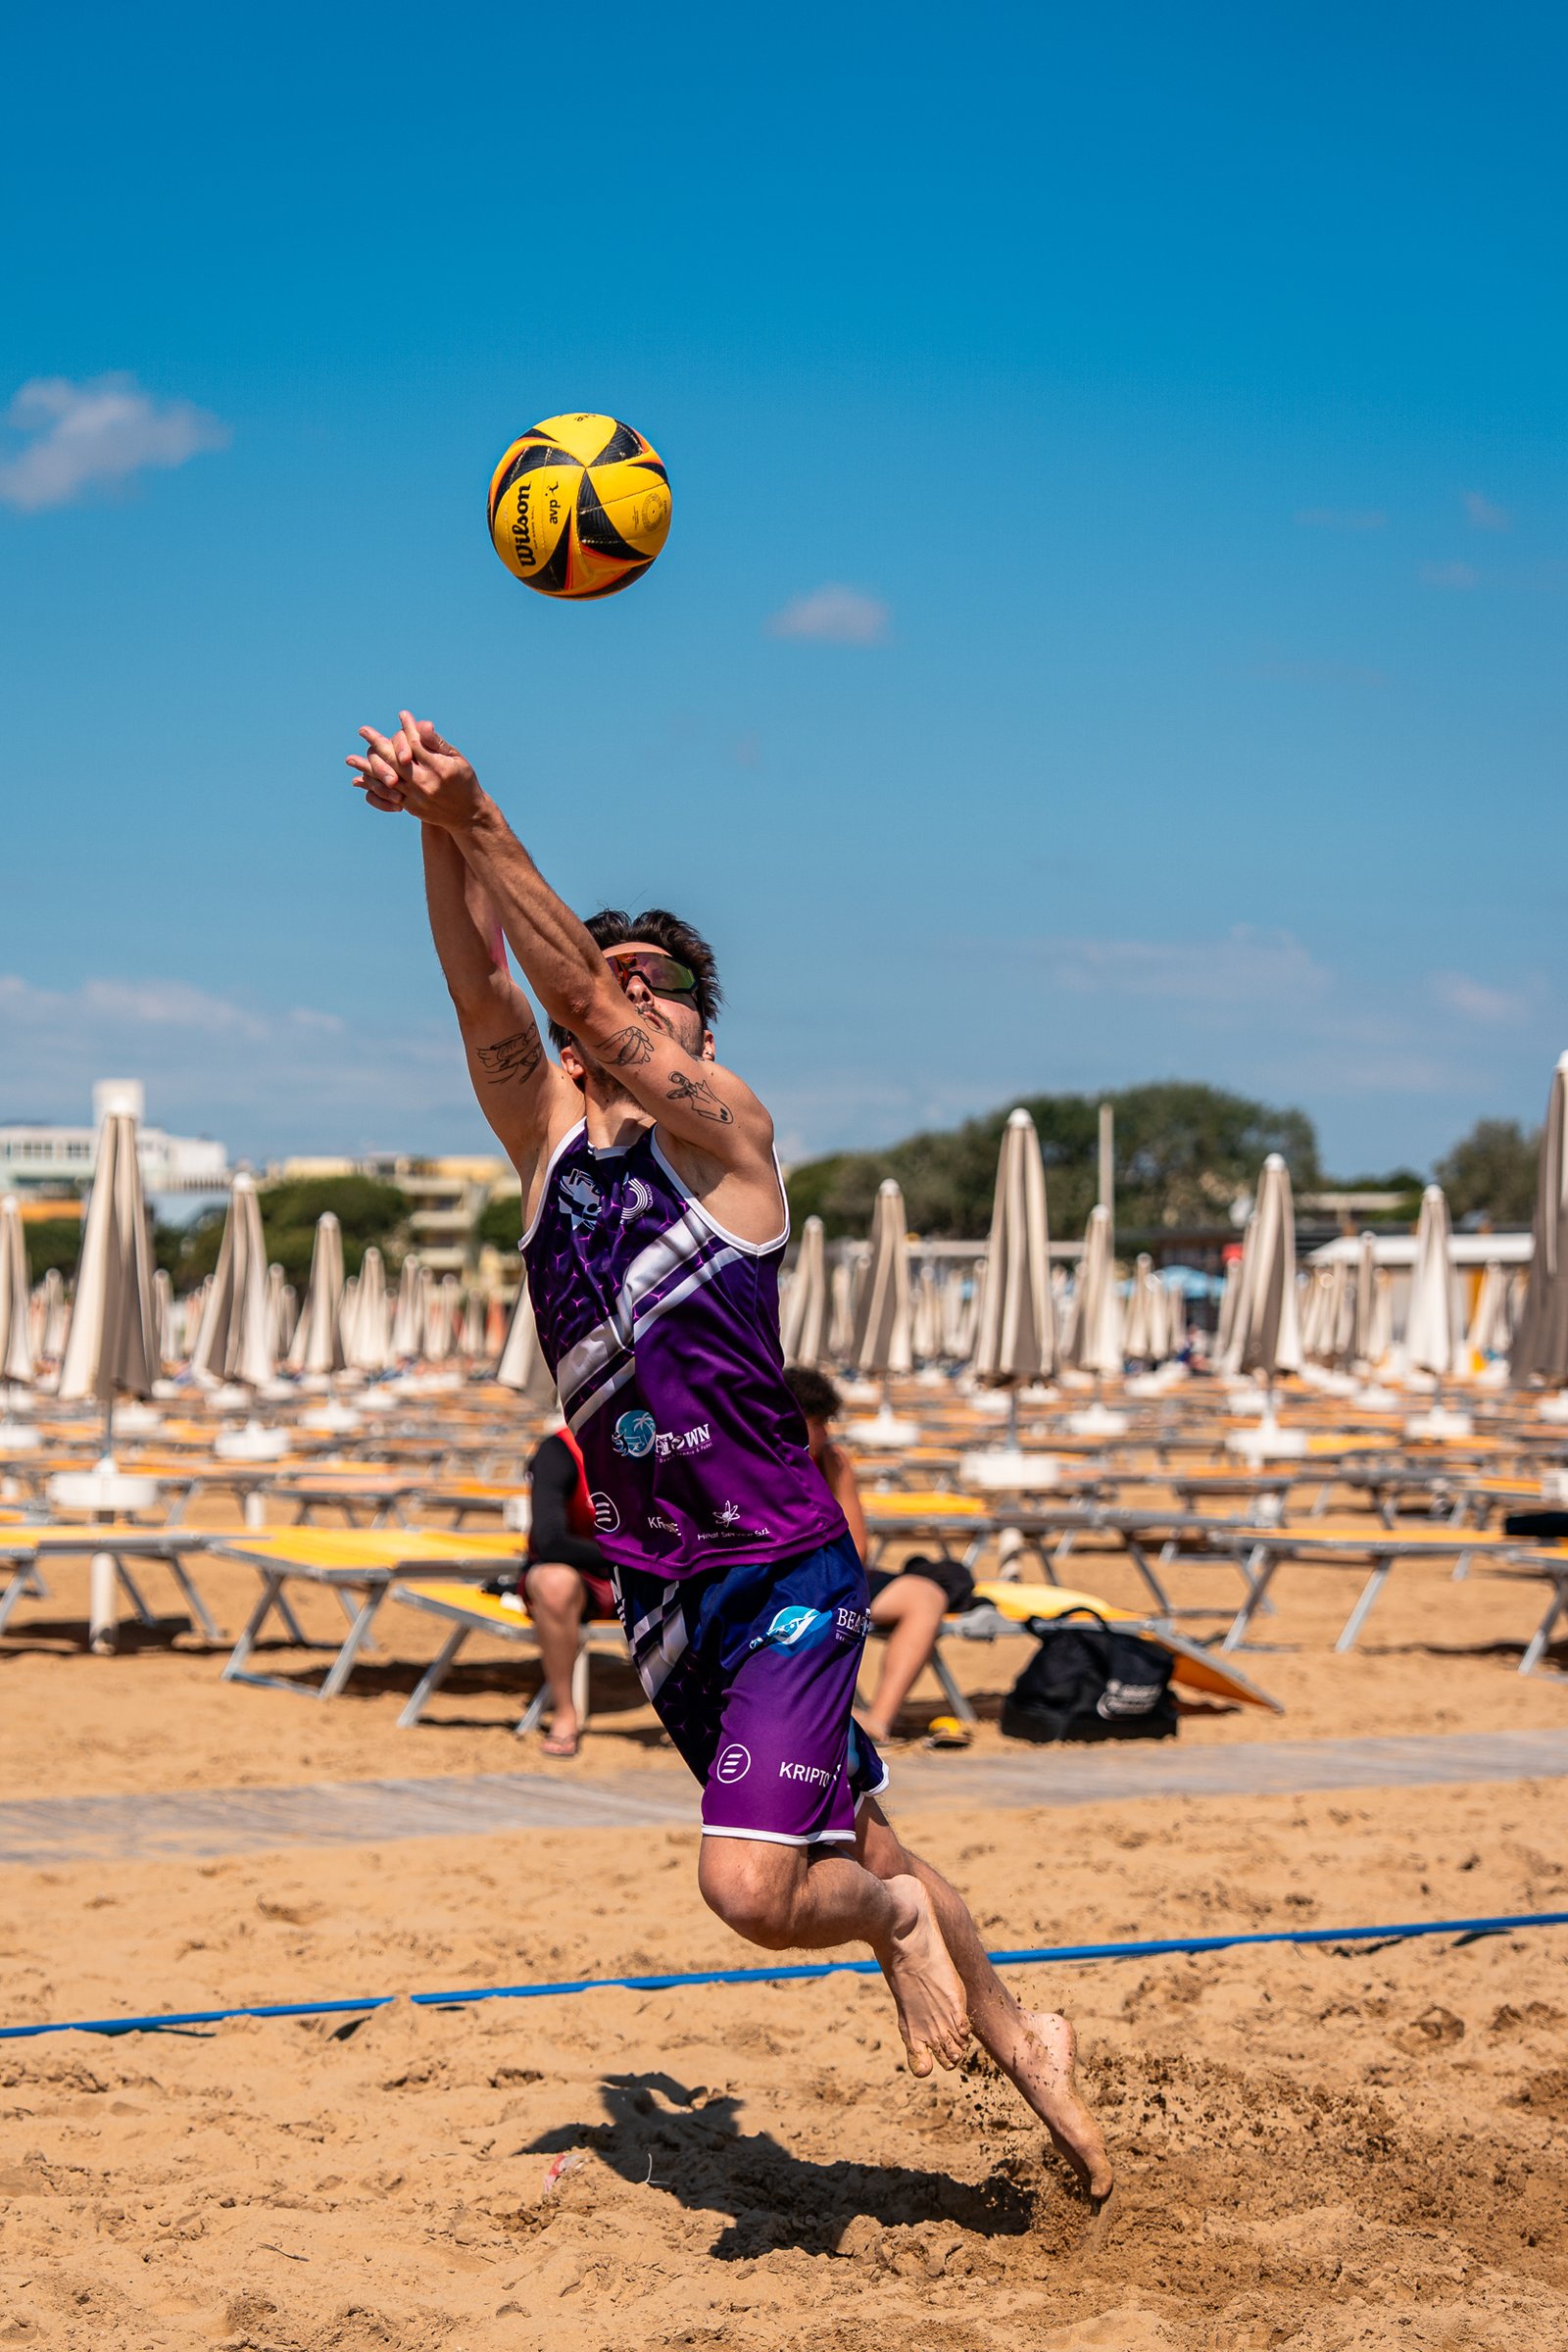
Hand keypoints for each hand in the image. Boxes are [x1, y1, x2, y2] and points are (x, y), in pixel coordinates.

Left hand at [345, 712, 482, 828]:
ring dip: (367, 768)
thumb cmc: (463, 781)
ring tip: (349, 759)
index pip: (416, 743)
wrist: (467, 814)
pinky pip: (388, 796)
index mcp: (439, 768)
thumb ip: (436, 743)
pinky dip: (374, 787)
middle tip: (363, 730)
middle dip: (378, 744)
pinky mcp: (411, 807)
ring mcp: (416, 797)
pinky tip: (362, 778)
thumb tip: (421, 725)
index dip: (408, 728)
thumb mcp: (457, 759)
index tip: (402, 714)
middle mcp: (425, 783)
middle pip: (396, 760)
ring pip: (387, 779)